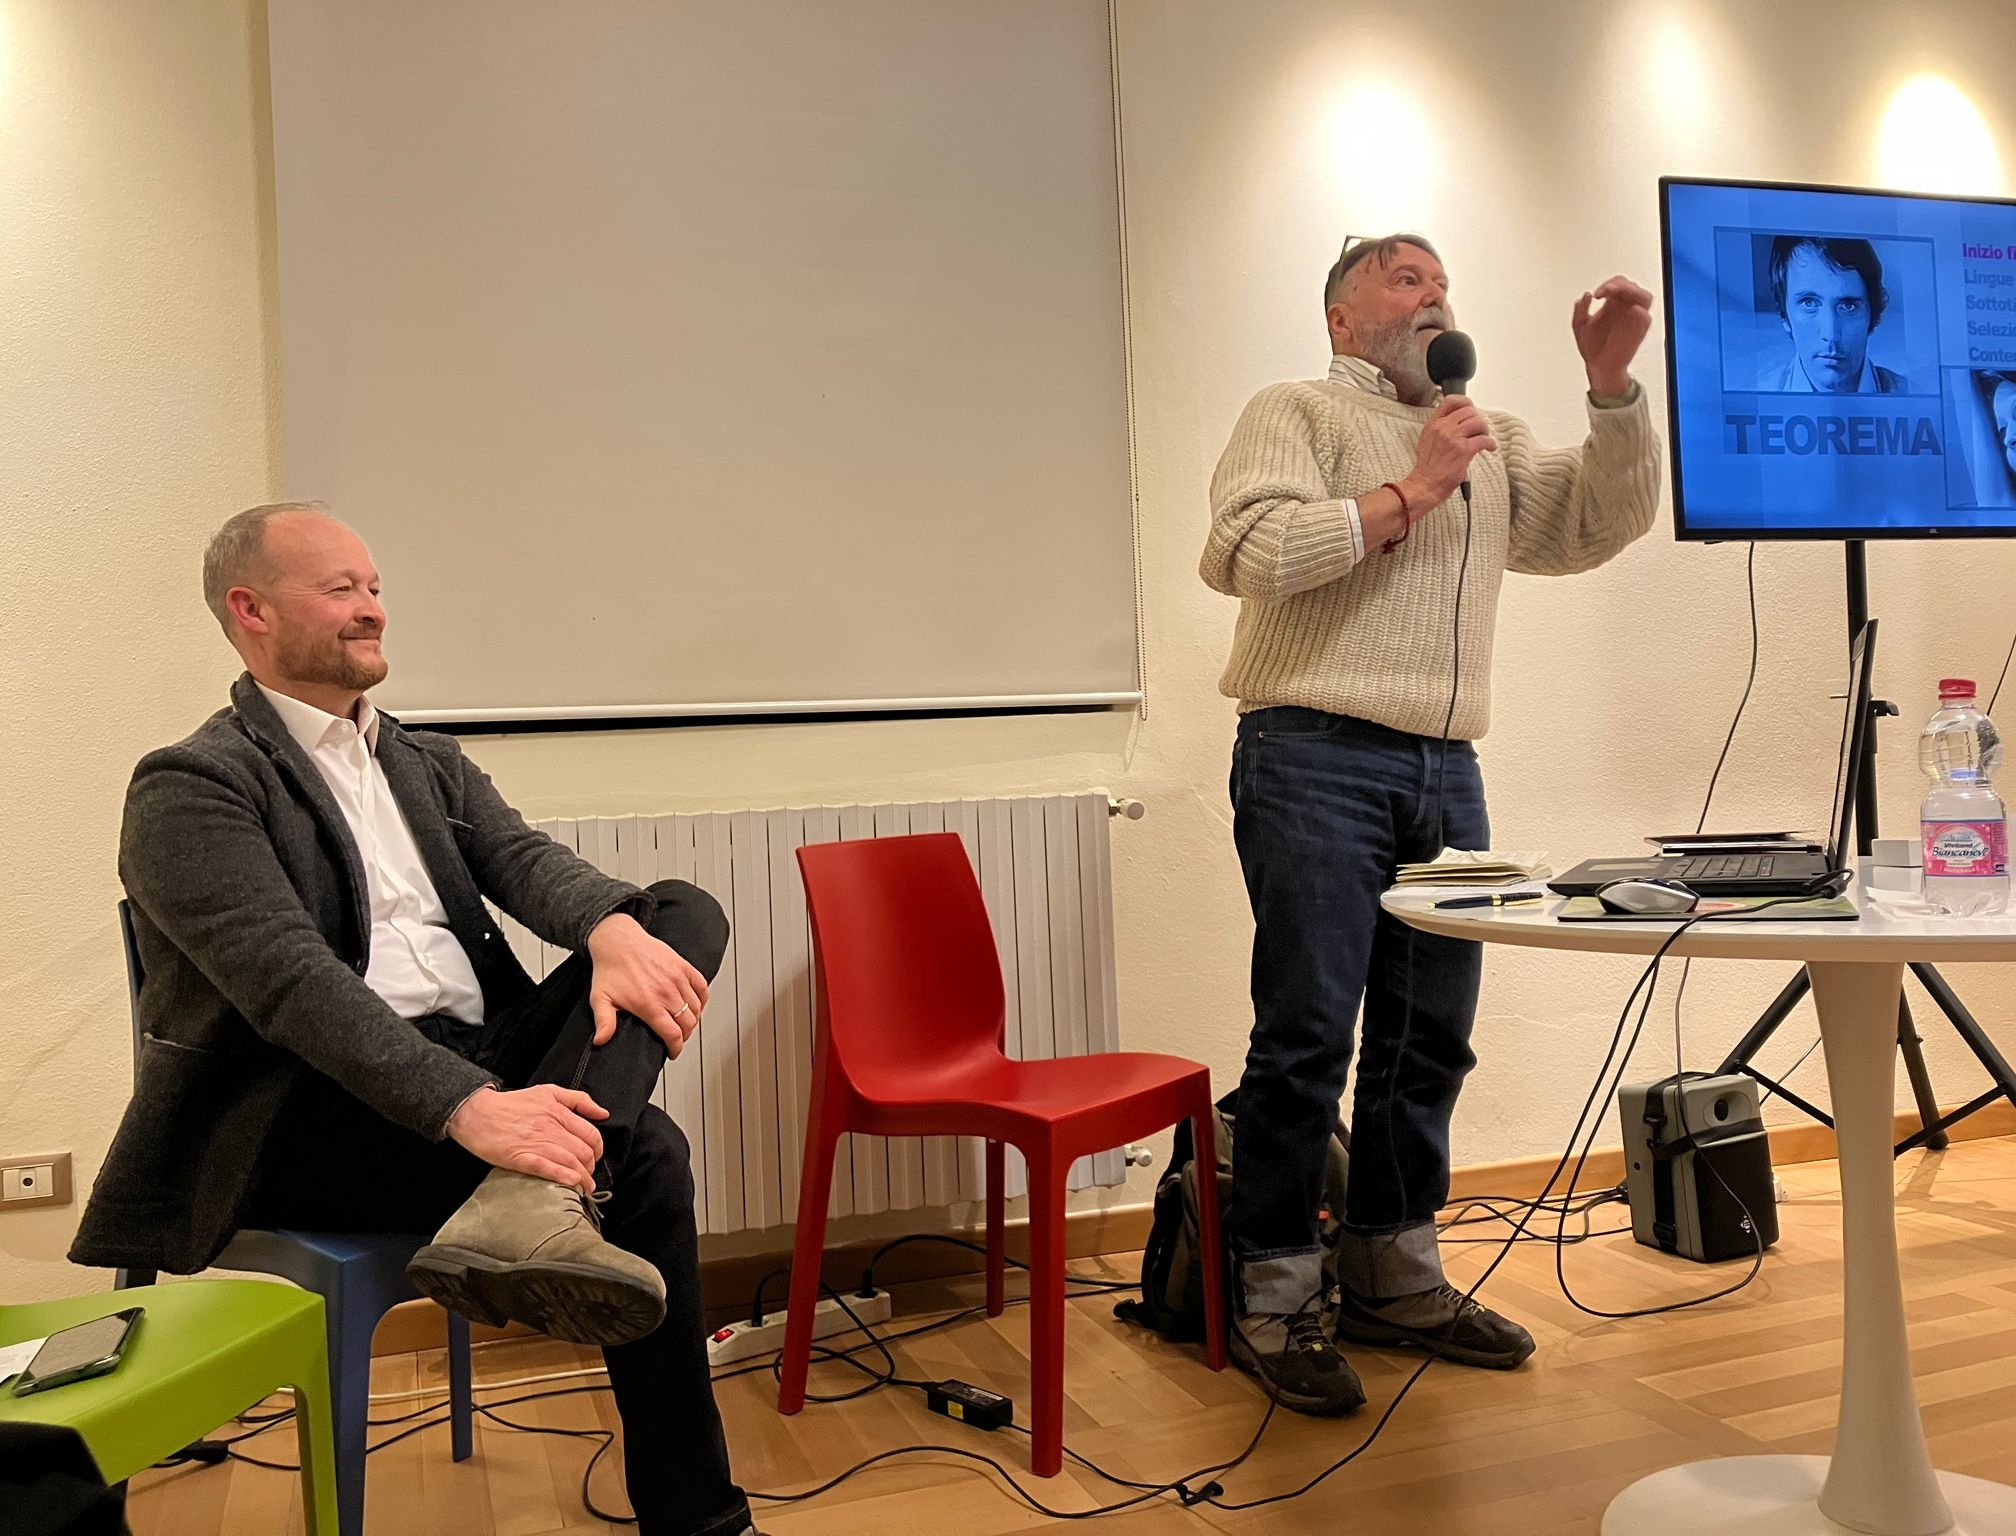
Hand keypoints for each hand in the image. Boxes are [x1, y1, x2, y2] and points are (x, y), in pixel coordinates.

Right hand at [446, 1083, 607, 1193]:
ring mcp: (535, 1143)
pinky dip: (563, 1176)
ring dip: (583, 1178)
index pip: (590, 1134)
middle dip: (591, 1167)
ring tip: (585, 1187)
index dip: (598, 1150)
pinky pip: (547, 1168)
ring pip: (569, 1162)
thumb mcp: (548, 1092)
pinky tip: (572, 1183)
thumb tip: (603, 1113)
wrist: (476, 1112)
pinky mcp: (520, 1157)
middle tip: (590, 1175)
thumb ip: (578, 1100)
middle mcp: (550, 1127)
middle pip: (583, 1151)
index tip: (595, 1158)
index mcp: (557, 1111)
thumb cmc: (511, 1104)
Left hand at [586, 912, 709, 1055]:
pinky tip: (696, 1004)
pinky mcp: (683, 966)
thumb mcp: (601, 998)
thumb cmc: (610, 967)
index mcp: (649, 1003)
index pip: (673, 1034)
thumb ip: (604, 1022)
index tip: (673, 1051)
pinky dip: (702, 999)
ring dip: (693, 1019)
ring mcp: (677, 978)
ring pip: (696, 1008)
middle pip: (688, 1023)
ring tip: (685, 1023)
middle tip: (678, 1038)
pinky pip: (702, 987)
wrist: (618, 940)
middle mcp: (666, 992)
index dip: (676, 1048)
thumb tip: (601, 1041)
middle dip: (684, 1036)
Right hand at [1408, 395, 1496, 504]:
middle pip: (1469, 411)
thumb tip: (1455, 423)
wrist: (1424, 485)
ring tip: (1483, 438)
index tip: (1471, 408)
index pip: (1450, 401)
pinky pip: (1484, 440)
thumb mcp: (1427, 441)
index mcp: (1433, 424)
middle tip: (1479, 429)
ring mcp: (1454, 438)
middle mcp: (1443, 428)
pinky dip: (1490, 444)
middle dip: (1477, 420)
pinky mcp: (1464, 450)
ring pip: (1478, 422)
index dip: (1465, 402)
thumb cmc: (1427, 469)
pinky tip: (1489, 448)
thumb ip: (1439, 429)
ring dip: (1485, 430)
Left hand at [1574, 275, 1653, 396]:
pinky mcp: (1640, 330)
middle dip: (1620, 284)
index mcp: (1612, 304)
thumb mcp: (1579, 326)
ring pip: (1644, 296)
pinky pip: (1646, 317)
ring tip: (1618, 294)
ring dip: (1633, 291)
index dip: (1608, 284)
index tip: (1597, 294)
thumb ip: (1580, 309)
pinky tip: (1632, 309)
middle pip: (1631, 285)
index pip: (1617, 283)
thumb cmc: (1592, 347)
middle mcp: (1624, 308)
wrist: (1599, 367)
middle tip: (1608, 290)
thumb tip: (1586, 295)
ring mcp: (1633, 318)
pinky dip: (1641, 311)